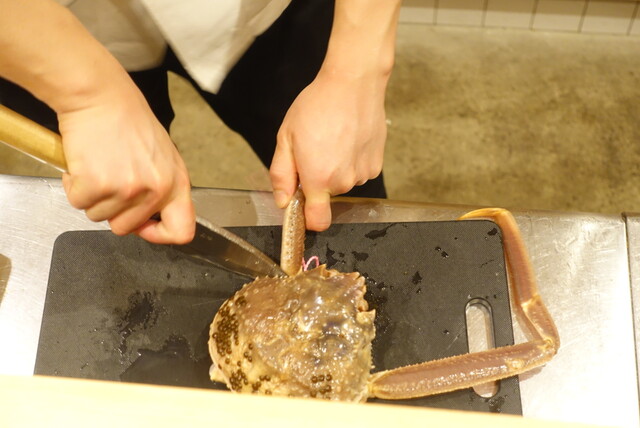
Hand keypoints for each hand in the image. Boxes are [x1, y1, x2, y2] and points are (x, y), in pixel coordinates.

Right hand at [58, 86, 194, 243]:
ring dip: (92, 196)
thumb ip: (162, 188)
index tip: (143, 227)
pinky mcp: (98, 184)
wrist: (100, 96)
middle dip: (112, 209)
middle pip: (126, 227)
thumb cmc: (128, 120)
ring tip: (98, 165)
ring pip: (99, 216)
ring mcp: (128, 189)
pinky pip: (78, 202)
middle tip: (109, 180)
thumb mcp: (162, 156)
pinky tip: (82, 164)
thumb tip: (151, 219)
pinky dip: (73, 186)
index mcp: (177, 183)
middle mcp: (157, 189)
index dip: (159, 235)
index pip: (181, 231)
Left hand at [270, 68, 386, 230]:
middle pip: (327, 198)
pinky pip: (358, 172)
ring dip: (336, 169)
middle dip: (318, 180)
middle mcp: (343, 181)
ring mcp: (363, 174)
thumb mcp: (286, 138)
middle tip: (314, 150)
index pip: (317, 222)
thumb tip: (283, 201)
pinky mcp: (376, 164)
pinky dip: (351, 161)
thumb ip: (281, 175)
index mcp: (318, 178)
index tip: (302, 207)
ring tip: (333, 140)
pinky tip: (348, 139)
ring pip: (343, 183)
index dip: (307, 219)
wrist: (353, 84)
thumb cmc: (317, 106)